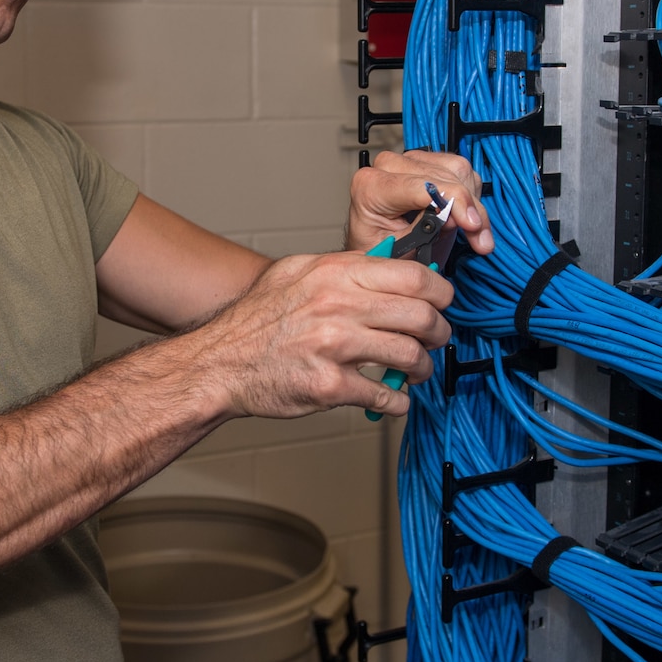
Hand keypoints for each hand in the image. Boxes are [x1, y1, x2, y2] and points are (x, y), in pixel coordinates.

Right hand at [192, 251, 454, 418]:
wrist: (220, 364)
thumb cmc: (256, 320)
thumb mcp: (296, 272)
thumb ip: (341, 264)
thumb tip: (385, 261)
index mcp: (335, 274)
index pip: (413, 276)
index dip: (440, 291)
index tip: (442, 302)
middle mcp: (338, 306)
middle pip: (420, 316)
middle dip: (439, 332)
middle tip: (436, 339)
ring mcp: (335, 347)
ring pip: (409, 355)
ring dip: (423, 367)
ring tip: (417, 370)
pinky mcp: (329, 385)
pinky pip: (384, 395)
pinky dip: (398, 401)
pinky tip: (395, 399)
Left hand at [347, 150, 494, 256]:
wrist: (380, 245)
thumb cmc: (383, 249)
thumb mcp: (400, 250)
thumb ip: (424, 232)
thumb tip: (452, 217)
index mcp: (371, 186)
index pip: (422, 186)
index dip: (453, 203)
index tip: (473, 225)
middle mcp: (388, 166)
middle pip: (444, 177)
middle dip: (468, 210)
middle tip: (480, 240)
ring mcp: (410, 159)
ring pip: (457, 170)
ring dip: (472, 203)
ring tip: (472, 232)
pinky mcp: (429, 159)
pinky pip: (462, 170)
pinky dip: (471, 194)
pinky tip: (464, 216)